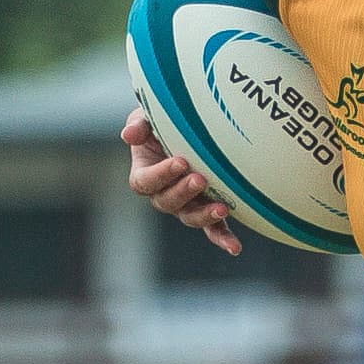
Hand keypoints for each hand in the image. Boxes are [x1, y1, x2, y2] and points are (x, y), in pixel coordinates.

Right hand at [121, 107, 242, 254]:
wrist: (195, 126)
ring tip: (221, 208)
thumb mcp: (150, 116)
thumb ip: (140, 124)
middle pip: (167, 202)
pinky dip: (223, 238)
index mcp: (146, 173)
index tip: (180, 161)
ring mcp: (188, 204)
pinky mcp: (210, 209)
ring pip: (190, 217)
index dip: (161, 175)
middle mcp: (164, 194)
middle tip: (200, 179)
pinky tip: (235, 248)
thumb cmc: (167, 120)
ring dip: (204, 215)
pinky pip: (214, 228)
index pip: (145, 182)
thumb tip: (128, 135)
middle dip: (183, 192)